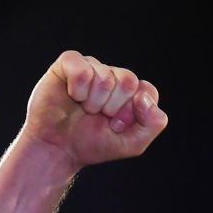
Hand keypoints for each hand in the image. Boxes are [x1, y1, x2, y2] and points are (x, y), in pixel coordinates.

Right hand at [22, 50, 167, 169]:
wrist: (59, 149)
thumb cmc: (93, 145)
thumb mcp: (133, 143)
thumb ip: (153, 124)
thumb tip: (144, 97)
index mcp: (130, 92)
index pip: (147, 90)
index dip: (133, 113)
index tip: (117, 125)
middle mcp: (112, 75)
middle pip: (128, 81)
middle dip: (113, 107)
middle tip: (98, 116)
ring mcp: (91, 67)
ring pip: (105, 77)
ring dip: (93, 102)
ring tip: (84, 109)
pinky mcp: (68, 63)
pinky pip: (81, 69)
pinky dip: (78, 89)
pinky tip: (72, 96)